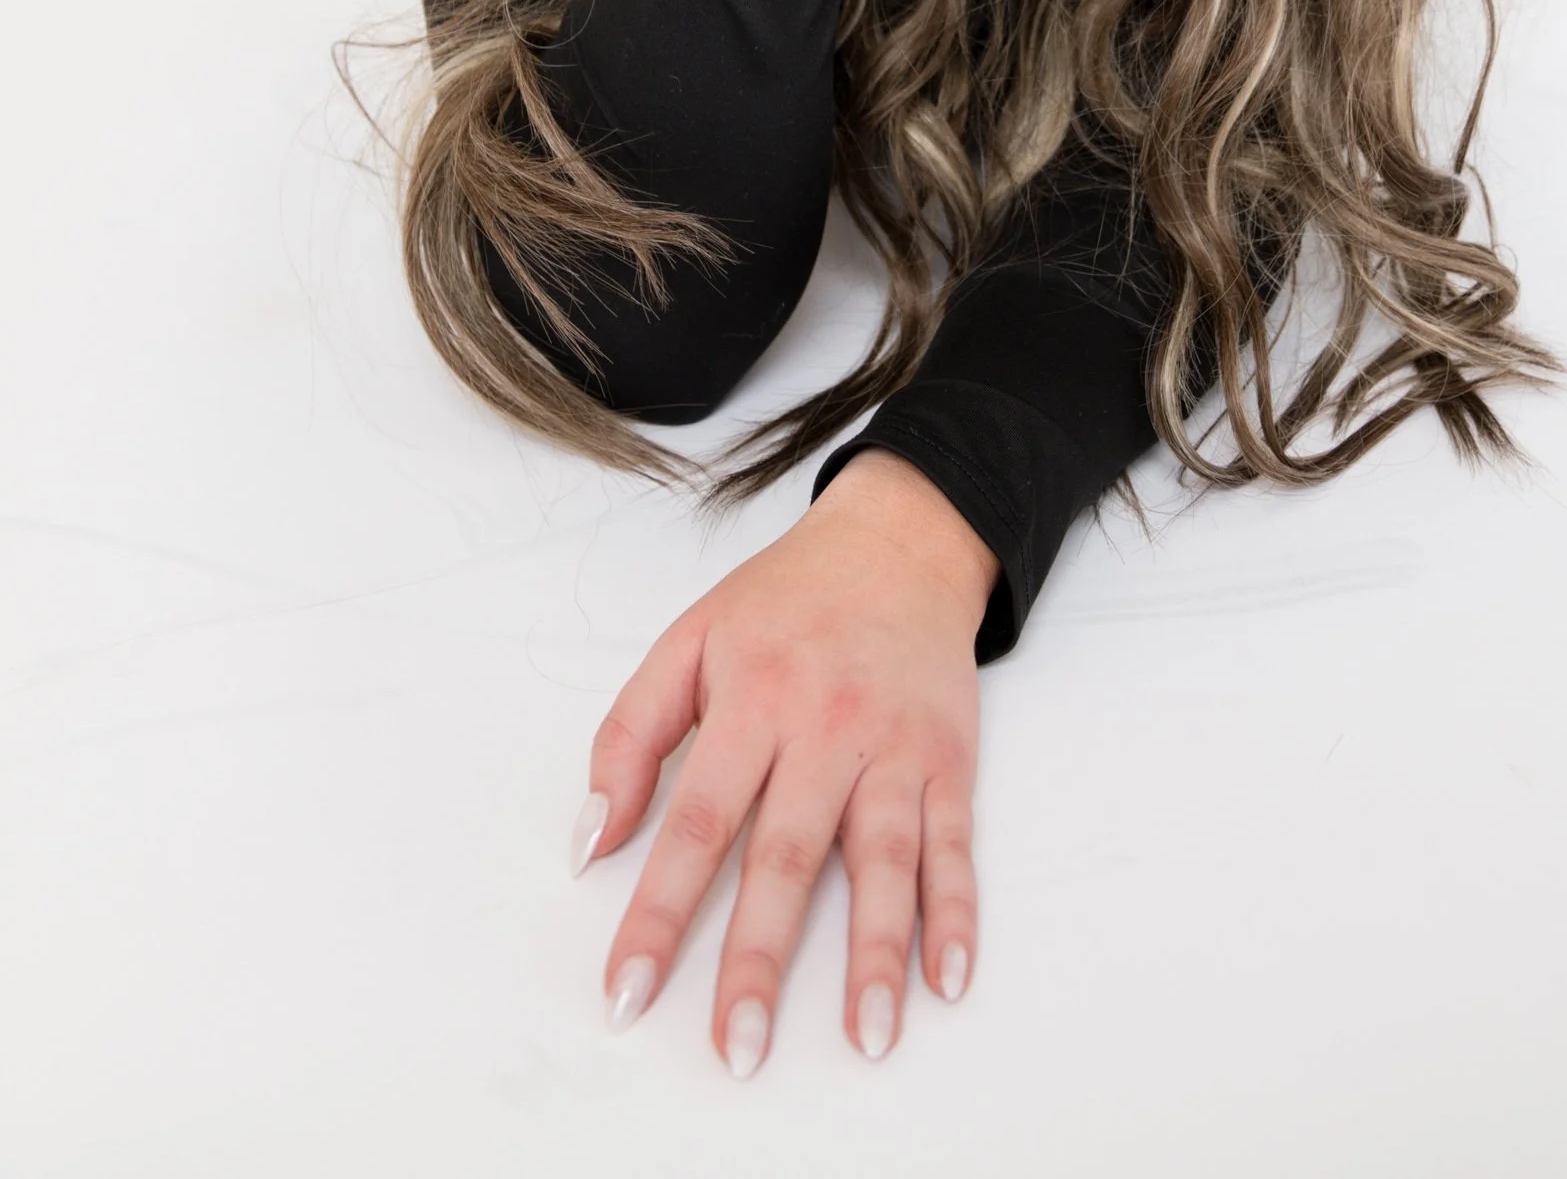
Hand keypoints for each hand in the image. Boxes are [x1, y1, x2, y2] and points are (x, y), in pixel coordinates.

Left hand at [572, 452, 998, 1071]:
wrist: (900, 540)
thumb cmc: (787, 601)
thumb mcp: (688, 639)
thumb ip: (629, 735)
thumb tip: (590, 842)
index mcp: (752, 699)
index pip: (696, 823)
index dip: (658, 912)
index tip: (628, 990)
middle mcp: (826, 728)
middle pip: (787, 857)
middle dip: (758, 959)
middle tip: (735, 1046)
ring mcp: (894, 747)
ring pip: (884, 861)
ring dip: (875, 955)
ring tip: (865, 1035)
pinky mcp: (949, 759)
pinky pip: (955, 845)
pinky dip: (957, 913)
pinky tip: (948, 976)